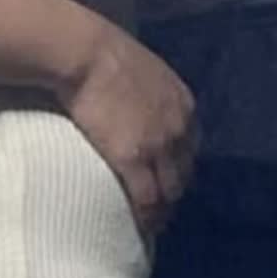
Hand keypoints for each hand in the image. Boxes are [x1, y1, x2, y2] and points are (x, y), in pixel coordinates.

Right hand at [54, 20, 197, 239]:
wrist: (86, 53)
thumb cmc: (104, 55)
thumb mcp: (144, 71)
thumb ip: (150, 94)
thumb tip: (137, 105)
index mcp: (183, 106)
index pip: (190, 148)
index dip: (179, 168)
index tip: (168, 181)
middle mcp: (178, 128)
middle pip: (184, 173)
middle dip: (173, 193)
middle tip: (160, 210)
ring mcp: (158, 146)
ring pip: (168, 191)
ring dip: (162, 210)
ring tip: (150, 223)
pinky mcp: (132, 159)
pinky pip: (146, 199)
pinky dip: (145, 216)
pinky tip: (138, 224)